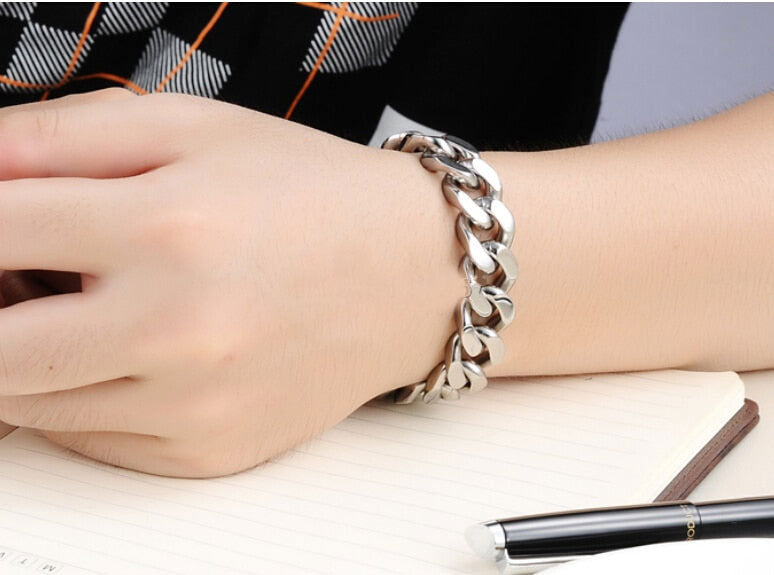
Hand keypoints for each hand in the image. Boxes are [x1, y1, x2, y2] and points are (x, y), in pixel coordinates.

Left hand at [0, 89, 459, 476]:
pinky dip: (82, 396)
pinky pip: (93, 441)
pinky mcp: (211, 451)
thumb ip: (61, 137)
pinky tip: (131, 351)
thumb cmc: (313, 196)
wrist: (411, 273)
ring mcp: (196, 406)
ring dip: (25, 354)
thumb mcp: (193, 129)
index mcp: (168, 227)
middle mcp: (179, 331)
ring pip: (27, 406)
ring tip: (79, 306)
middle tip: (18, 276)